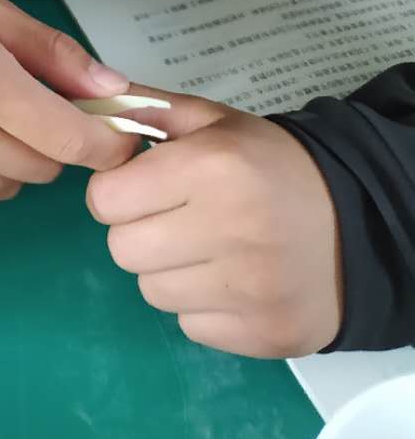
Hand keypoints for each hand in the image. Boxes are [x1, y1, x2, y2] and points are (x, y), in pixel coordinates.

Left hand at [87, 90, 342, 357]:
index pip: (104, 200)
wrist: (358, 219)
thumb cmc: (269, 164)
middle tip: (176, 219)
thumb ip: (142, 109)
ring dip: (168, 271)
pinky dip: (202, 307)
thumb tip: (79, 104)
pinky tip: (231, 281)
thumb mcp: (210, 121)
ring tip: (208, 248)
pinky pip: (191, 326)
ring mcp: (250, 289)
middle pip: (121, 250)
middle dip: (138, 232)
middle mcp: (229, 229)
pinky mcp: (265, 333)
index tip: (142, 189)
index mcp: (210, 168)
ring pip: (151, 291)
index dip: (116, 193)